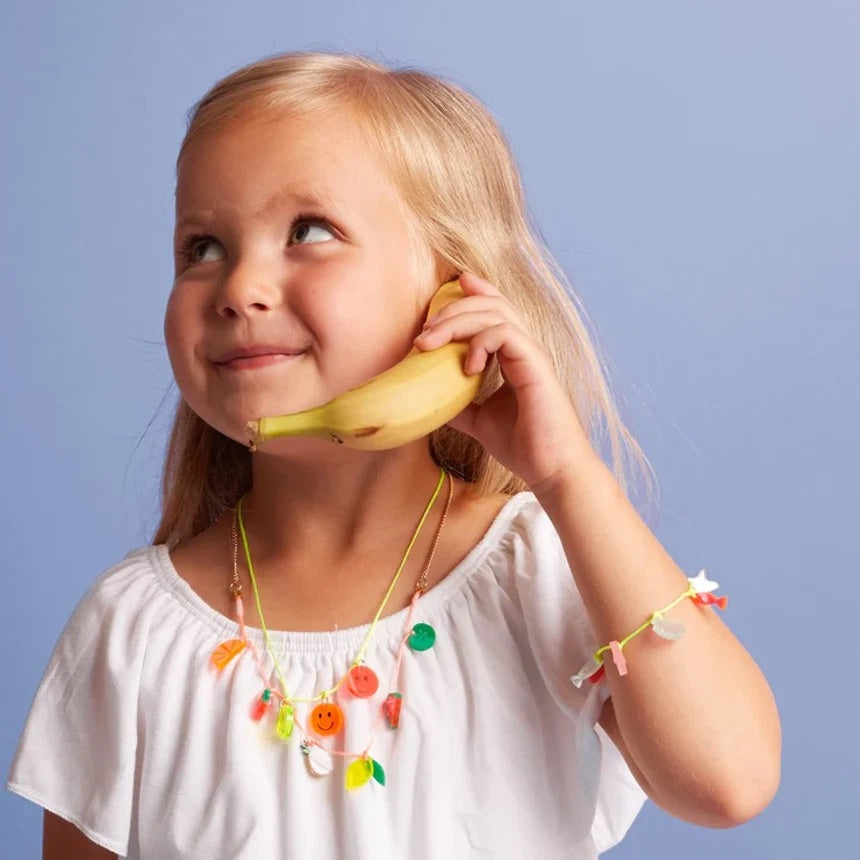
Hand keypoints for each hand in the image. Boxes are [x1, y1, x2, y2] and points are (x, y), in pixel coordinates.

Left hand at [412, 272, 596, 493]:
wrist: (550, 470)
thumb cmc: (523, 446)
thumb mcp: (478, 420)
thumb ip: (458, 404)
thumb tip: (428, 399)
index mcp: (515, 356)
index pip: (497, 310)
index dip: (476, 292)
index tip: (452, 286)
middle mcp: (526, 350)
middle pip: (493, 304)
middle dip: (455, 307)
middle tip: (425, 328)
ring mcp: (532, 356)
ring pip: (497, 313)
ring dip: (458, 321)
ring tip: (431, 343)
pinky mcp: (536, 366)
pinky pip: (506, 334)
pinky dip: (480, 342)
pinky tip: (467, 367)